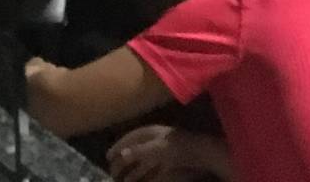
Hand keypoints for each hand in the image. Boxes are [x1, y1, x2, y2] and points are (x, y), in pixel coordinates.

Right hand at [107, 127, 224, 181]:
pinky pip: (153, 170)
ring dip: (133, 172)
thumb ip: (139, 152)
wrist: (202, 154)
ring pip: (143, 163)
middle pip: (135, 151)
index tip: (107, 157)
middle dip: (123, 162)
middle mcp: (155, 141)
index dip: (118, 147)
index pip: (130, 138)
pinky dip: (145, 176)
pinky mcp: (170, 163)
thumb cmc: (178, 147)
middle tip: (112, 173)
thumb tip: (122, 155)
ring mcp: (163, 153)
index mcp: (150, 133)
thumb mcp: (157, 149)